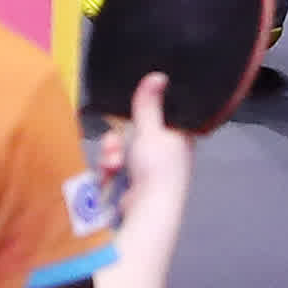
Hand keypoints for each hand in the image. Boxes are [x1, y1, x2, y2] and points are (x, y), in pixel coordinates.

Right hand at [96, 72, 194, 208]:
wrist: (147, 211)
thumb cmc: (158, 171)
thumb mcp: (152, 131)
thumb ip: (149, 104)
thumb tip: (158, 76)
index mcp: (179, 138)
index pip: (162, 115)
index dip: (145, 112)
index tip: (132, 113)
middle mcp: (165, 153)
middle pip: (135, 132)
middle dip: (120, 138)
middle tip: (117, 145)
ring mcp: (148, 169)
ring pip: (121, 148)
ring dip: (111, 154)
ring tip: (112, 164)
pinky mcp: (132, 182)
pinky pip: (114, 166)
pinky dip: (109, 169)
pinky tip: (109, 174)